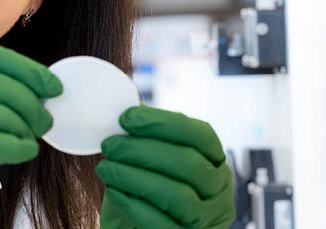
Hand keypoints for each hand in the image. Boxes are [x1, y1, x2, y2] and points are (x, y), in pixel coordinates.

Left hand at [97, 105, 234, 228]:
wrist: (134, 227)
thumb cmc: (144, 191)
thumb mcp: (150, 160)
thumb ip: (145, 136)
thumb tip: (126, 109)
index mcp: (214, 162)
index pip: (200, 135)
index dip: (163, 123)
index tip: (126, 118)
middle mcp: (219, 191)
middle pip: (188, 164)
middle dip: (142, 150)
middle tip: (110, 145)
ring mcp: (207, 220)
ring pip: (177, 195)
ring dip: (134, 177)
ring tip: (106, 168)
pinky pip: (161, 223)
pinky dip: (134, 204)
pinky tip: (114, 192)